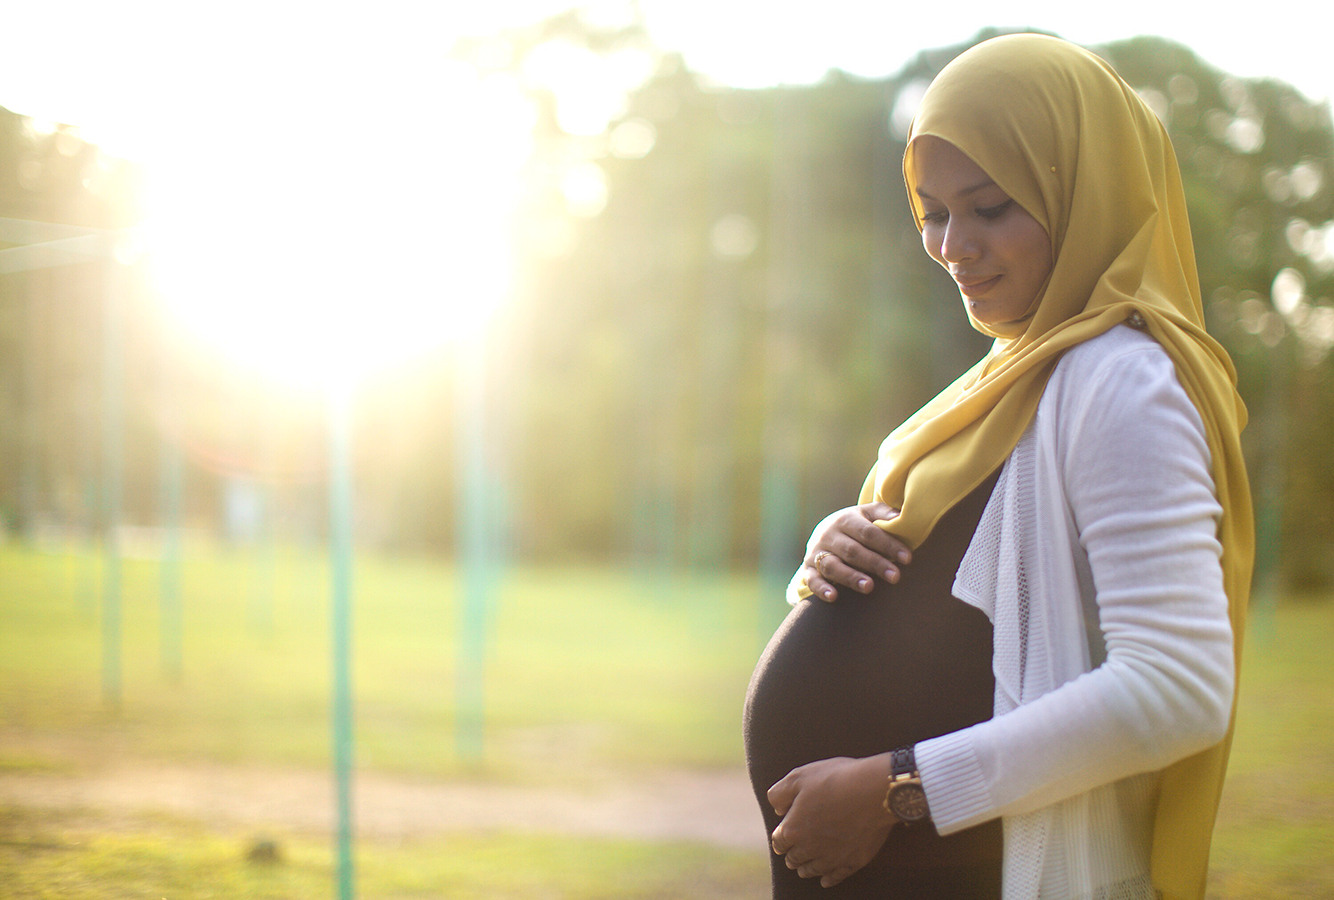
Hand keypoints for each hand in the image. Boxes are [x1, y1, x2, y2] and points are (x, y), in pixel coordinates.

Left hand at [767, 755, 897, 887]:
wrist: (873, 791)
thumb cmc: (834, 779)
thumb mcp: (798, 777)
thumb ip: (779, 794)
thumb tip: (778, 809)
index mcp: (793, 829)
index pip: (779, 841)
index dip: (779, 839)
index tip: (781, 839)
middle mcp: (810, 848)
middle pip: (794, 858)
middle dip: (792, 856)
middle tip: (792, 856)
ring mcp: (832, 857)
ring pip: (812, 870)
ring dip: (806, 869)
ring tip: (804, 869)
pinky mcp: (853, 861)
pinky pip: (836, 877)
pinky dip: (828, 879)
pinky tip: (825, 880)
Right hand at [800, 503, 912, 601]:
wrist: (824, 532)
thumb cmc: (855, 526)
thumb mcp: (867, 514)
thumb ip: (884, 513)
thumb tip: (901, 516)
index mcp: (846, 519)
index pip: (869, 532)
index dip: (888, 545)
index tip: (907, 558)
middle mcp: (829, 535)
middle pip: (853, 550)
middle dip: (875, 564)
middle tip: (895, 576)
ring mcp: (817, 553)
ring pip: (833, 565)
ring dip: (850, 577)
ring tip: (869, 587)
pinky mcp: (808, 569)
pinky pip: (812, 580)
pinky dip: (821, 589)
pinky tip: (833, 597)